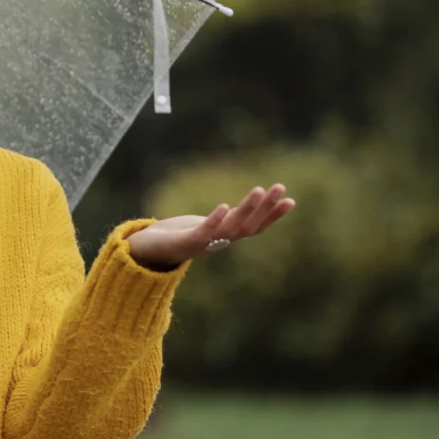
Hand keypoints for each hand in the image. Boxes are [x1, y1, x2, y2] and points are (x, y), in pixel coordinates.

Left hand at [125, 184, 295, 269]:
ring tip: (259, 190)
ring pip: (231, 228)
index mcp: (225, 238)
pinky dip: (215, 220)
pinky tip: (225, 206)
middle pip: (248, 226)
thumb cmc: (177, 237)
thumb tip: (237, 209)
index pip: (255, 227)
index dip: (273, 215)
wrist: (148, 251)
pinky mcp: (186, 242)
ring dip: (246, 209)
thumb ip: (222, 221)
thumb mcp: (205, 226)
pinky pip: (204, 232)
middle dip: (266, 207)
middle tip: (280, 187)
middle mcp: (219, 243)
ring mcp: (204, 244)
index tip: (290, 200)